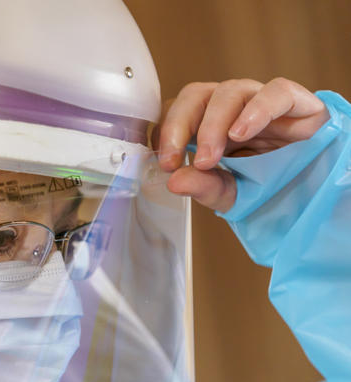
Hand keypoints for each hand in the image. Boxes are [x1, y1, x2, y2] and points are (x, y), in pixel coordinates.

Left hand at [154, 78, 329, 211]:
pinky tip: (242, 133)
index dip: (165, 132)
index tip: (163, 163)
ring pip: (229, 91)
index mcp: (208, 124)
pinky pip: (275, 92)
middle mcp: (230, 107)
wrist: (314, 187)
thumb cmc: (268, 183)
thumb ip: (202, 186)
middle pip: (196, 95)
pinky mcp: (294, 100)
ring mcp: (259, 100)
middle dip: (178, 126)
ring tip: (209, 158)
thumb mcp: (229, 193)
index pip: (177, 112)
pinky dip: (256, 110)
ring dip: (213, 126)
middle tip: (175, 160)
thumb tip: (173, 181)